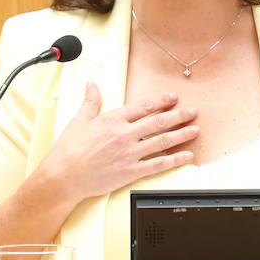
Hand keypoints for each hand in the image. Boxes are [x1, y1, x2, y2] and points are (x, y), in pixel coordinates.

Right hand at [30, 84, 197, 206]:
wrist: (64, 176)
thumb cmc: (69, 149)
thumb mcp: (80, 120)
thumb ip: (90, 101)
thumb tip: (91, 83)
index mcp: (113, 120)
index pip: (143, 107)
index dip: (161, 101)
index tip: (173, 97)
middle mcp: (124, 135)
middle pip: (158, 122)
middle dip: (179, 115)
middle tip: (193, 111)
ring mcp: (129, 154)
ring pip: (162, 141)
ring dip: (181, 134)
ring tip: (195, 129)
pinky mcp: (131, 171)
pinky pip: (158, 164)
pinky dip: (175, 160)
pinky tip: (186, 156)